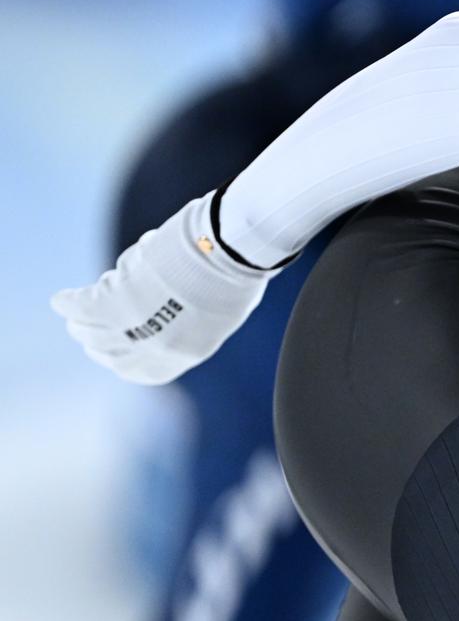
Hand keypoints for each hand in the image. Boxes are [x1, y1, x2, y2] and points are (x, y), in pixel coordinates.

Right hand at [51, 191, 275, 384]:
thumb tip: (179, 312)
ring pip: (92, 331)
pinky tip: (61, 300)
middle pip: (112, 352)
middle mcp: (159, 347)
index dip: (123, 361)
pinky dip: (69, 302)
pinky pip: (81, 306)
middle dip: (97, 342)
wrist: (230, 249)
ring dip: (81, 322)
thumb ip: (195, 318)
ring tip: (74, 313)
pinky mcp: (116, 302)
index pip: (144, 371)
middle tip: (84, 330)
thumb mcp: (220, 307)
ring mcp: (136, 326)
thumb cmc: (235, 268)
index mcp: (188, 351)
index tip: (111, 353)